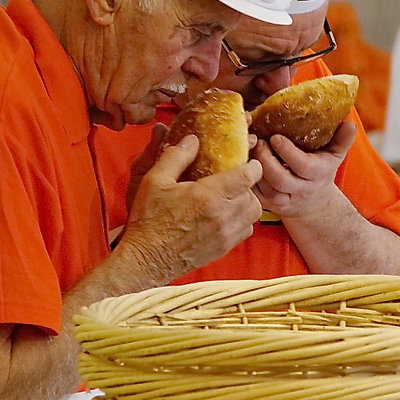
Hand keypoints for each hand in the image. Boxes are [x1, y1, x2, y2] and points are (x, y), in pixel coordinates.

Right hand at [119, 134, 262, 278]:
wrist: (146, 259)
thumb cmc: (148, 220)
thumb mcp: (155, 180)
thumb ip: (176, 156)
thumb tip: (192, 140)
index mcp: (208, 196)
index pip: (248, 176)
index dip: (252, 166)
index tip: (247, 163)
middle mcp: (222, 216)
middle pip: (253, 195)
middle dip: (248, 184)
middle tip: (235, 179)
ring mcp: (225, 235)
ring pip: (254, 214)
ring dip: (247, 203)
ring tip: (232, 197)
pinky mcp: (223, 248)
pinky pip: (246, 231)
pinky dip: (242, 221)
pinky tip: (226, 215)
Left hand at [251, 120, 356, 218]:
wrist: (313, 204)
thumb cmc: (321, 171)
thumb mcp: (335, 156)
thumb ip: (342, 139)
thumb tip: (350, 122)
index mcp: (317, 175)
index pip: (302, 165)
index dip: (287, 152)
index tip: (275, 136)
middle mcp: (300, 190)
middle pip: (280, 180)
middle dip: (266, 160)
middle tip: (257, 141)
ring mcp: (283, 200)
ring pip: (264, 189)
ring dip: (253, 169)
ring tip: (249, 149)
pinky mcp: (267, 205)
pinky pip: (254, 195)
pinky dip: (246, 179)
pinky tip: (244, 162)